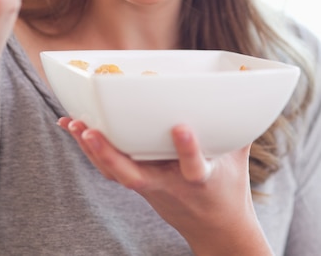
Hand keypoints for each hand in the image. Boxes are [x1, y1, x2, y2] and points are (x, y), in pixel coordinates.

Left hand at [58, 118, 271, 254]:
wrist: (217, 232)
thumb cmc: (229, 187)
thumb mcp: (238, 156)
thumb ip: (238, 123)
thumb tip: (249, 87)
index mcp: (201, 179)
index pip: (193, 168)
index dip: (187, 149)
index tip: (181, 128)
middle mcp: (171, 186)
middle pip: (135, 176)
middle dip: (109, 154)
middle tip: (88, 130)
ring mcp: (151, 188)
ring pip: (115, 173)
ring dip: (92, 149)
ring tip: (71, 123)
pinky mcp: (140, 186)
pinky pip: (111, 170)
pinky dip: (92, 150)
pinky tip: (75, 129)